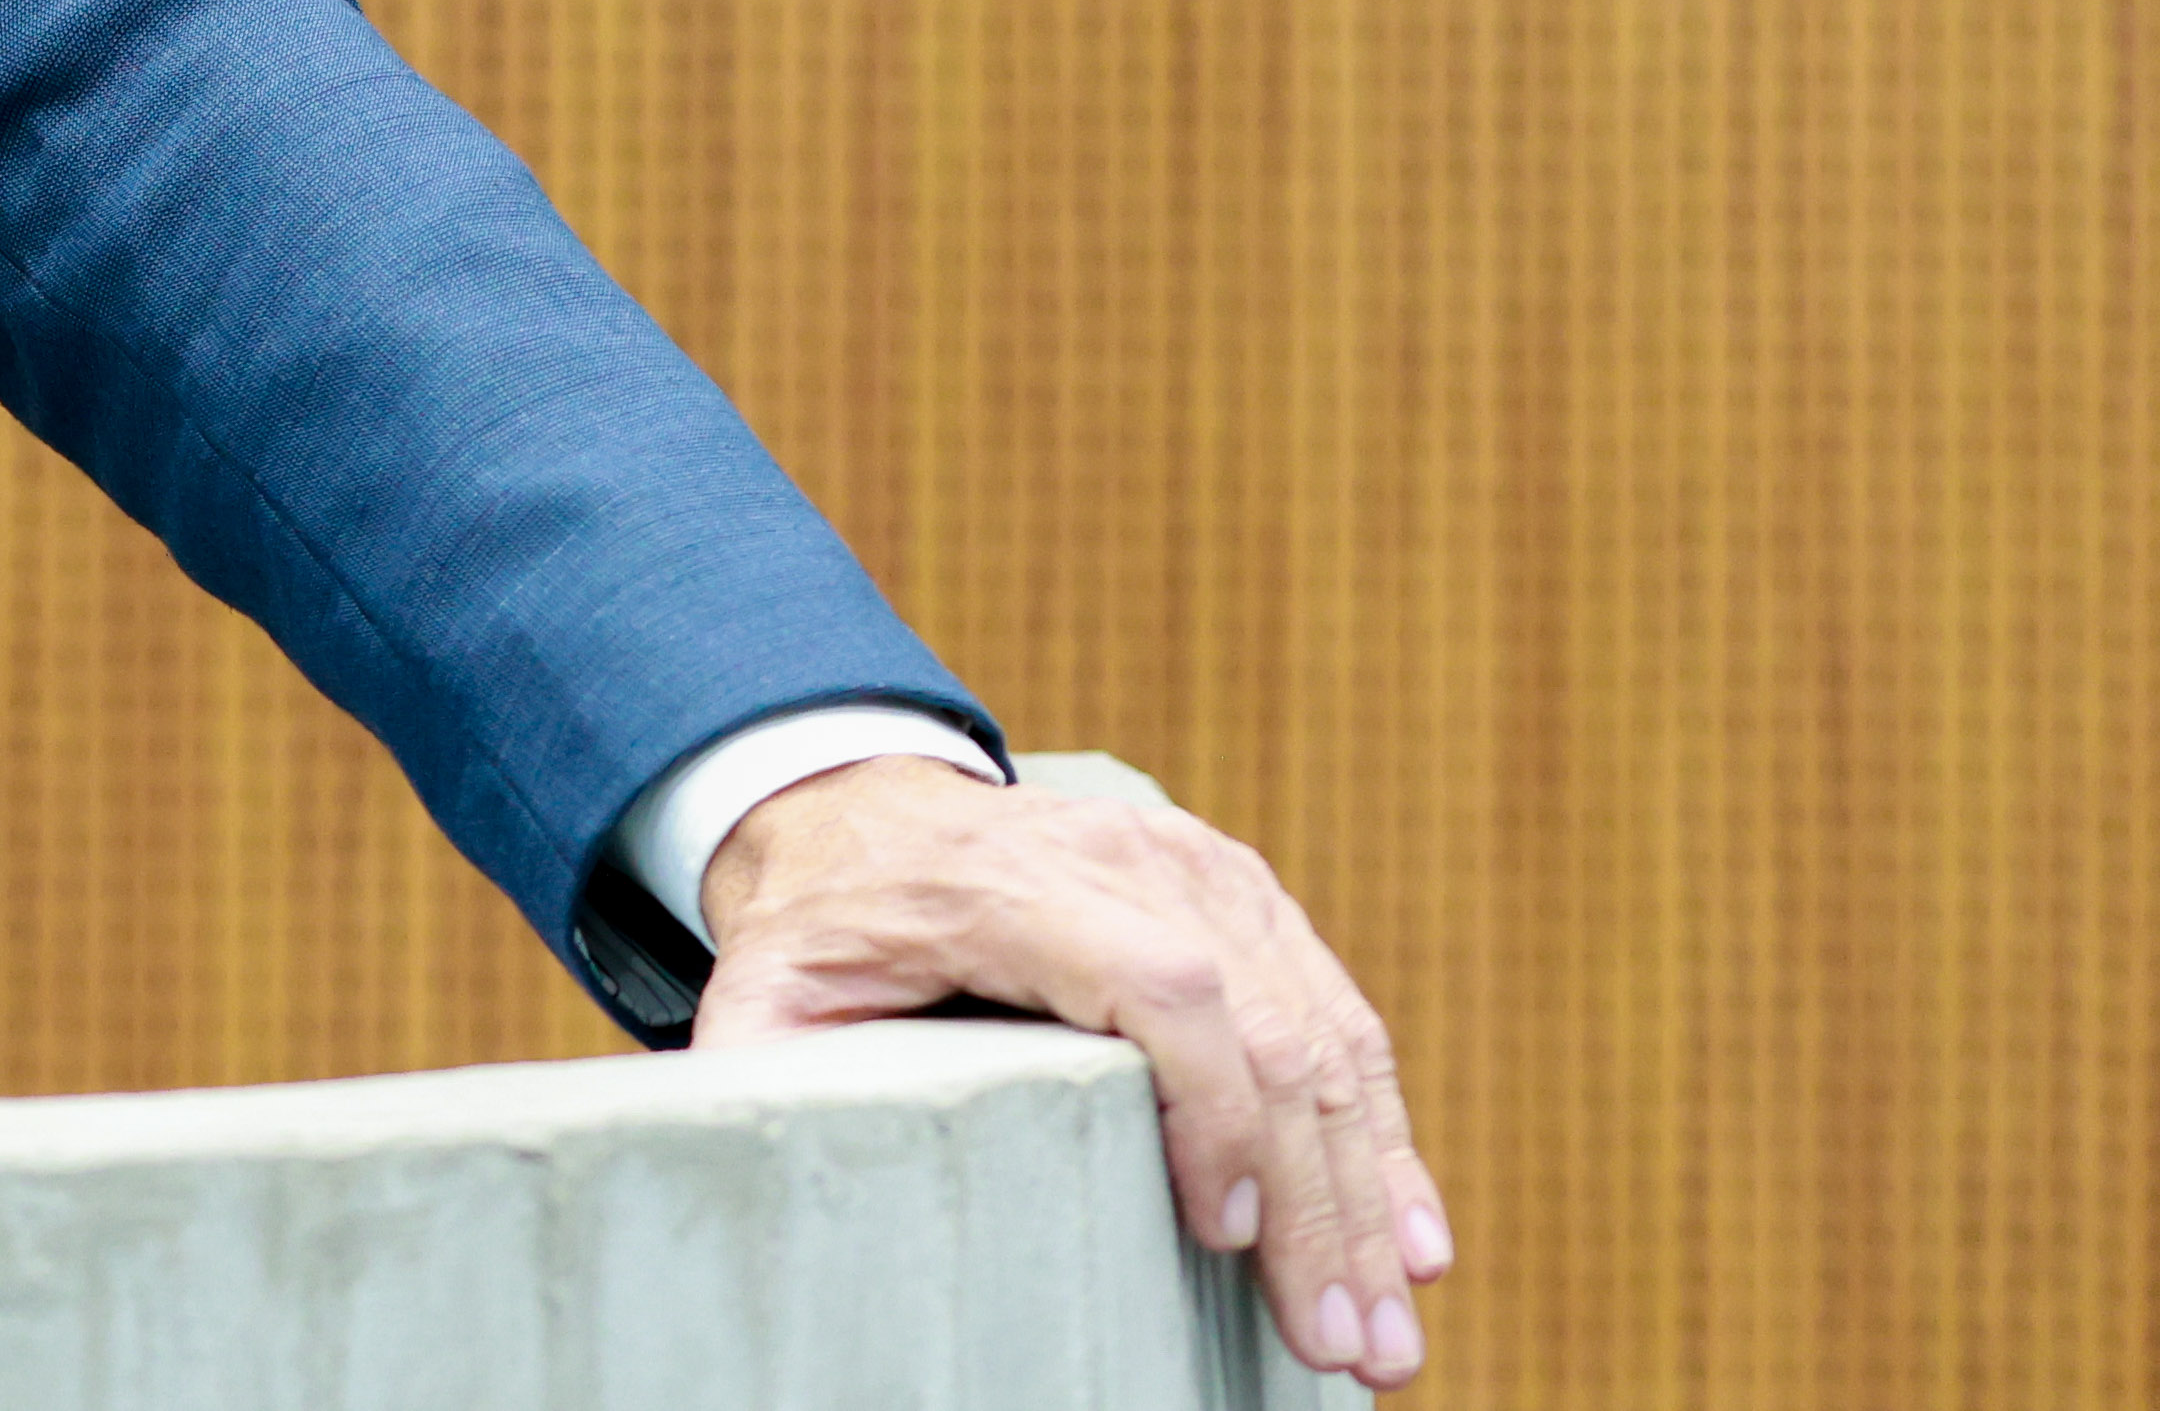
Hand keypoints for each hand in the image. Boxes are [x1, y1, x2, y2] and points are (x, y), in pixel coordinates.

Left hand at [695, 755, 1449, 1388]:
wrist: (862, 808)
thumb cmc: (820, 927)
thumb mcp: (765, 991)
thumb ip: (764, 1067)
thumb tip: (750, 1164)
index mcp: (1014, 886)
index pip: (1161, 986)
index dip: (1214, 1111)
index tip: (1227, 1238)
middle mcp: (1130, 861)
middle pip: (1266, 1031)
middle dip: (1319, 1205)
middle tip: (1348, 1351)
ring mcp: (1203, 868)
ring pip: (1324, 1034)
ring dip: (1370, 1195)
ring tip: (1387, 1335)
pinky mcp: (1244, 894)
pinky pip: (1338, 1015)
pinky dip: (1383, 1135)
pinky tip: (1410, 1238)